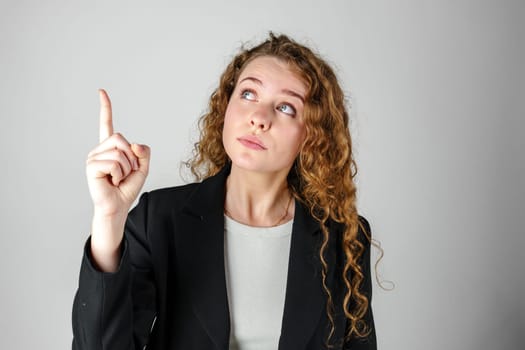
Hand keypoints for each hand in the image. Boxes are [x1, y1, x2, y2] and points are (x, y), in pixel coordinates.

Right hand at [86, 89, 150, 217]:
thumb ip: (143, 152)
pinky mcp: (91, 166)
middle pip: (121, 138)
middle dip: (131, 157)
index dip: (106, 108)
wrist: (118, 206)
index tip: (101, 91)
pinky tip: (112, 181)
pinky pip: (114, 163)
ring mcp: (93, 157)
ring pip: (120, 151)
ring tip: (118, 178)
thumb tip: (133, 143)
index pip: (107, 124)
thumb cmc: (127, 188)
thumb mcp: (142, 168)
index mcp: (110, 148)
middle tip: (126, 172)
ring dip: (126, 168)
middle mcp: (100, 149)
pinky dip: (119, 174)